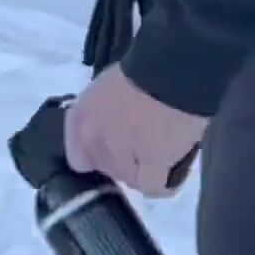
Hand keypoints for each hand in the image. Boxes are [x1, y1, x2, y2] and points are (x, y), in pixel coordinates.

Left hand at [63, 65, 202, 195]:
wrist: (174, 68)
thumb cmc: (147, 67)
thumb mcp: (110, 86)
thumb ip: (104, 111)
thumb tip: (118, 123)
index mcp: (79, 119)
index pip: (80, 157)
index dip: (102, 153)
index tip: (121, 143)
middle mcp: (92, 142)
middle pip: (109, 168)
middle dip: (127, 159)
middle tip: (150, 141)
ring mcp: (119, 157)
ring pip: (131, 180)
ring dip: (147, 170)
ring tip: (168, 151)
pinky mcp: (150, 164)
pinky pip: (155, 187)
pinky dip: (165, 183)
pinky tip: (175, 171)